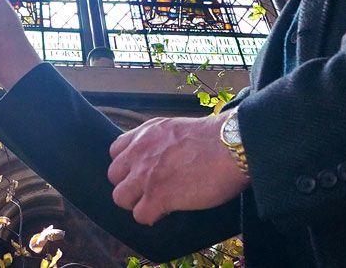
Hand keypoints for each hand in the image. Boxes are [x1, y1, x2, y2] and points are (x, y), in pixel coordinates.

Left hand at [107, 114, 249, 224]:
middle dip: (130, 185)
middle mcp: (140, 152)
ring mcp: (145, 175)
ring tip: (156, 203)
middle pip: (114, 177)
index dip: (128, 165)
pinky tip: (167, 211)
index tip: (141, 171)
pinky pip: (140, 215)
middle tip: (149, 190)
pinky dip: (152, 217)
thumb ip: (160, 140)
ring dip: (137, 203)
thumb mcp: (177, 128)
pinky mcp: (157, 197)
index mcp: (145, 133)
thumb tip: (160, 156)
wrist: (231, 146)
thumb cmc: (215, 138)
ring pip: (120, 198)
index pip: (116, 151)